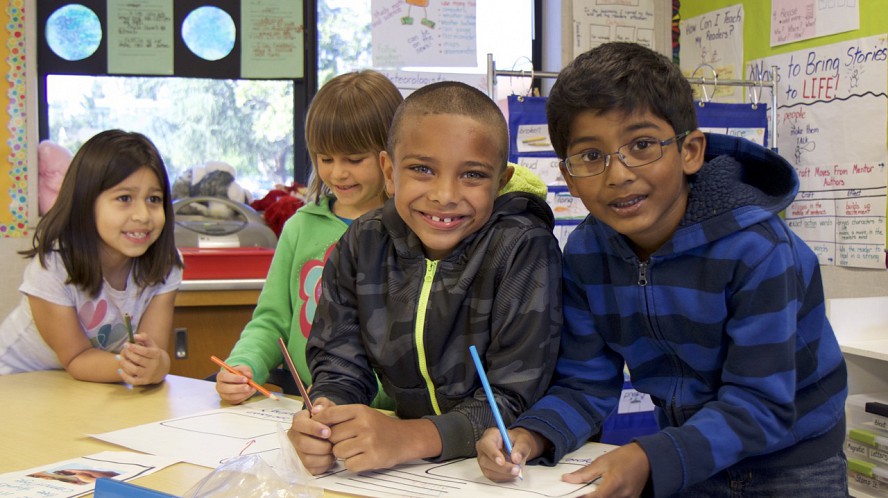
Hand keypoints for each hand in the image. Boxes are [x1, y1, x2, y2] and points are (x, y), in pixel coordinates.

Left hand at [117, 334, 168, 384]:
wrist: (163, 369)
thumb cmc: (154, 354)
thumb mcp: (152, 344)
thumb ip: (144, 338)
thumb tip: (134, 336)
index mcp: (156, 355)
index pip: (145, 351)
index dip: (134, 347)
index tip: (126, 344)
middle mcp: (153, 366)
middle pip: (138, 360)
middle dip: (128, 354)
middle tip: (123, 349)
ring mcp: (148, 374)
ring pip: (134, 370)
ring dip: (124, 363)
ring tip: (118, 357)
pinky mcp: (143, 381)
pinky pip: (132, 381)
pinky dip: (124, 376)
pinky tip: (119, 369)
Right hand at [215, 364, 256, 403]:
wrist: (238, 380)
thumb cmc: (239, 373)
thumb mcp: (242, 369)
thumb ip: (245, 371)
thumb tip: (249, 375)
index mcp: (221, 376)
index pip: (225, 377)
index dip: (235, 378)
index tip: (245, 379)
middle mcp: (220, 386)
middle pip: (226, 389)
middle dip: (238, 388)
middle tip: (248, 387)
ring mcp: (223, 395)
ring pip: (231, 396)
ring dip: (243, 393)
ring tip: (252, 389)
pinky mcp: (229, 401)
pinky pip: (236, 401)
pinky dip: (244, 397)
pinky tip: (250, 392)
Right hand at [288, 398, 337, 474]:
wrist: (330, 431)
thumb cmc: (328, 419)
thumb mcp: (328, 408)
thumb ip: (324, 405)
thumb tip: (317, 410)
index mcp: (298, 421)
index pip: (300, 424)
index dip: (313, 429)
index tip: (328, 432)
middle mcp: (294, 436)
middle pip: (302, 444)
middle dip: (321, 446)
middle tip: (332, 444)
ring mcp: (296, 451)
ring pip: (307, 459)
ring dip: (324, 456)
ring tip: (333, 451)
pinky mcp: (302, 465)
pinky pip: (312, 469)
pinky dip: (324, 465)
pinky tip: (330, 458)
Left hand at [314, 404, 439, 471]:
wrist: (405, 438)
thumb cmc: (379, 426)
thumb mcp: (362, 413)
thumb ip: (339, 413)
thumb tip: (314, 410)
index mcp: (360, 410)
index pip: (330, 414)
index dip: (320, 423)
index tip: (320, 429)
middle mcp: (364, 424)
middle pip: (332, 436)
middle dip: (335, 442)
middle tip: (346, 441)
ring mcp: (369, 442)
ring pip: (338, 452)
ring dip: (343, 454)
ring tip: (355, 450)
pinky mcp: (373, 458)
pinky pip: (349, 465)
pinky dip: (353, 464)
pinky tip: (362, 458)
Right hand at [476, 427, 544, 480]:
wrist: (516, 447)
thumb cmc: (517, 441)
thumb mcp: (523, 439)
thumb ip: (521, 447)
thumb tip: (516, 459)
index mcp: (490, 435)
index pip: (486, 444)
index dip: (493, 454)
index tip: (502, 461)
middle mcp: (483, 448)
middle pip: (485, 460)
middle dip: (501, 468)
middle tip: (516, 470)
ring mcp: (484, 460)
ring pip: (488, 471)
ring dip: (504, 474)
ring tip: (516, 472)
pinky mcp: (487, 470)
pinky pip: (493, 477)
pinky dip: (504, 477)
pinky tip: (512, 474)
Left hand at [563, 442, 649, 497]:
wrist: (646, 458)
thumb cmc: (623, 457)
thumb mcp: (602, 461)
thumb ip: (584, 473)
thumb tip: (566, 479)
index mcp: (614, 483)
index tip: (573, 496)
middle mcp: (623, 494)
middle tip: (582, 493)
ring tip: (591, 492)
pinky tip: (602, 494)